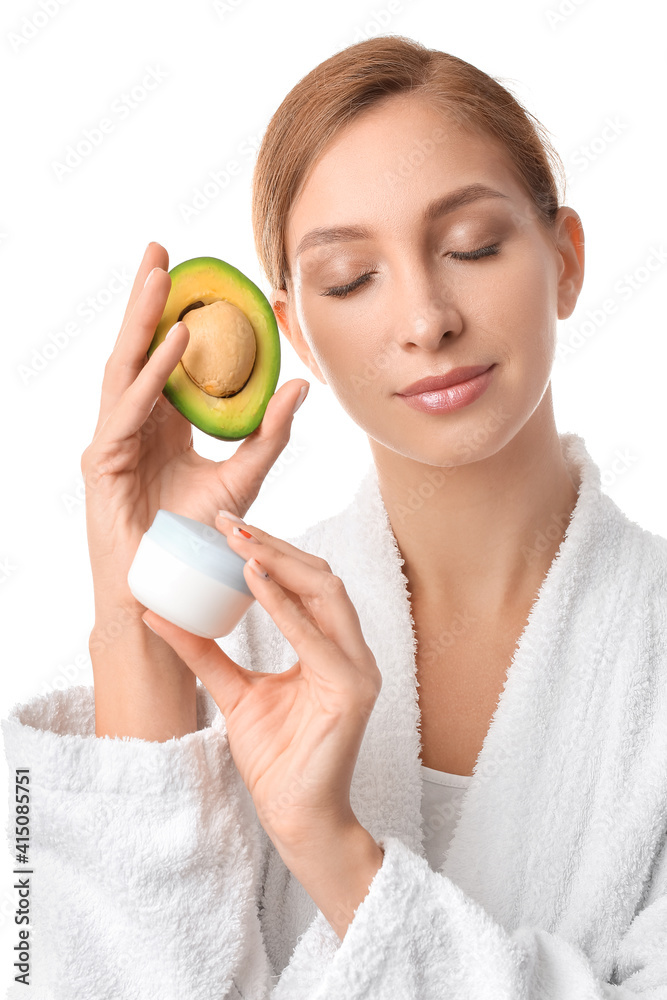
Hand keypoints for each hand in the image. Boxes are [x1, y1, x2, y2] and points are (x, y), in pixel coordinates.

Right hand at [80, 241, 308, 620]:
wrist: (169, 590)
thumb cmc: (198, 540)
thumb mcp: (243, 478)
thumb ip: (269, 434)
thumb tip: (300, 386)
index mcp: (161, 423)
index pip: (164, 357)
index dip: (174, 314)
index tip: (191, 272)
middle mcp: (134, 424)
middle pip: (138, 350)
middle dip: (147, 299)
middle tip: (161, 250)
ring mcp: (112, 441)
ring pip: (125, 368)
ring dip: (143, 321)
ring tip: (161, 276)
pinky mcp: (103, 463)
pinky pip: (129, 410)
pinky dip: (152, 376)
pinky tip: (175, 343)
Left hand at [140, 514, 382, 853]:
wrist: (294, 816)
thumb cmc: (276, 757)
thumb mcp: (233, 692)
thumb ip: (205, 653)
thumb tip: (159, 614)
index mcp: (330, 648)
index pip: (306, 584)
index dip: (269, 551)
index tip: (227, 527)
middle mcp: (351, 651)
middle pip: (319, 577)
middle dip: (274, 545)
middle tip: (228, 522)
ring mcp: (357, 669)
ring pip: (327, 593)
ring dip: (281, 562)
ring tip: (239, 541)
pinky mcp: (352, 690)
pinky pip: (318, 638)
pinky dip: (285, 606)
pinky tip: (255, 580)